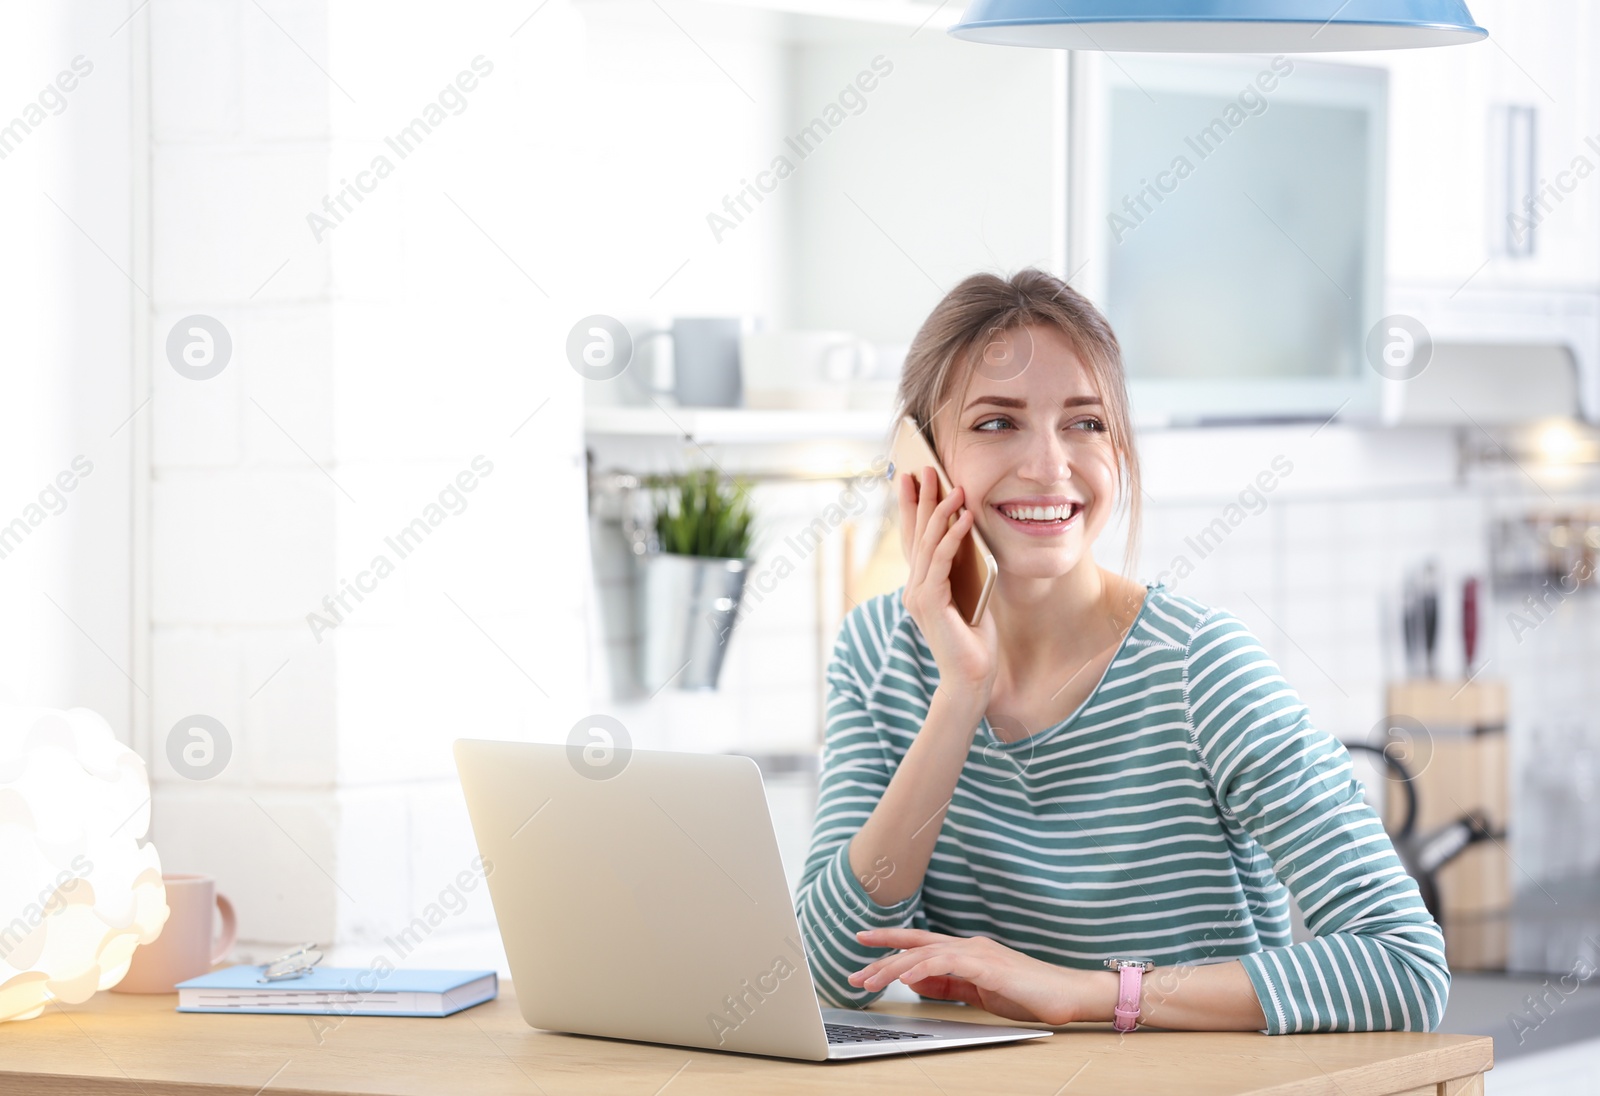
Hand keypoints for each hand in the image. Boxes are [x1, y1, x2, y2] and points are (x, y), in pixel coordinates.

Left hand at [847, 928, 1088, 1026]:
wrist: (1068, 994)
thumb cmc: (1028, 994)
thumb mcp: (979, 992)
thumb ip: (950, 984)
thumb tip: (919, 982)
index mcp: (967, 951)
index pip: (920, 943)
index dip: (890, 942)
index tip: (863, 942)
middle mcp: (968, 945)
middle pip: (915, 945)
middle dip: (881, 956)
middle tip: (854, 971)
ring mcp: (978, 952)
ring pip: (924, 954)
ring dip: (893, 968)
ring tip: (870, 981)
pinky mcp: (987, 965)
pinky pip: (946, 963)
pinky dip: (921, 969)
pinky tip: (905, 979)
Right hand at [897, 466, 998, 695]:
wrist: (972, 678)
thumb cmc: (975, 640)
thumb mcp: (971, 594)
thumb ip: (963, 569)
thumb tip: (969, 532)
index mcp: (921, 586)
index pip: (914, 539)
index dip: (911, 507)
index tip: (912, 478)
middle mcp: (913, 588)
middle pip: (915, 534)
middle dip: (920, 498)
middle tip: (925, 468)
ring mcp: (917, 596)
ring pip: (927, 544)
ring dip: (940, 512)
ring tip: (953, 487)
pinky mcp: (929, 603)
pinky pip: (940, 562)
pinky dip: (953, 537)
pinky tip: (965, 519)